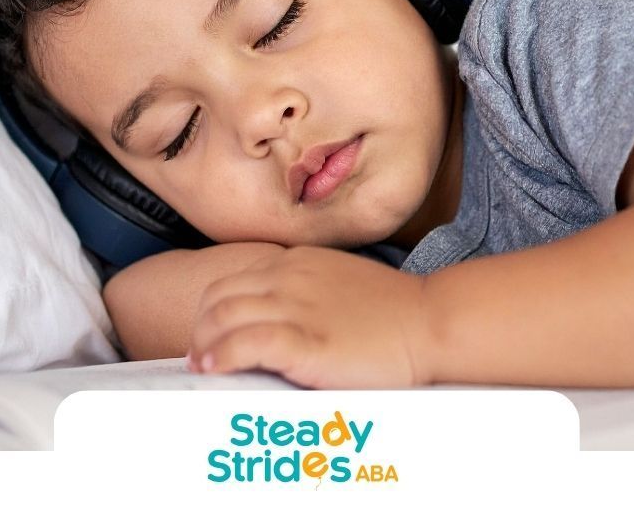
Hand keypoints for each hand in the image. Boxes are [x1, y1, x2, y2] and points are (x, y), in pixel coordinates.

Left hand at [186, 246, 435, 388]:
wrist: (432, 322)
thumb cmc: (393, 312)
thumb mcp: (338, 282)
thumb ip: (303, 290)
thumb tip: (274, 316)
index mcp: (295, 261)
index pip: (229, 280)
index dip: (210, 311)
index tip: (210, 337)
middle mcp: (288, 277)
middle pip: (217, 296)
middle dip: (201, 328)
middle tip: (202, 358)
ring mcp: (296, 306)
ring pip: (223, 317)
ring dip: (204, 345)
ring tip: (203, 368)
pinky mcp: (305, 340)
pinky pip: (245, 343)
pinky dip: (221, 357)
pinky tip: (215, 371)